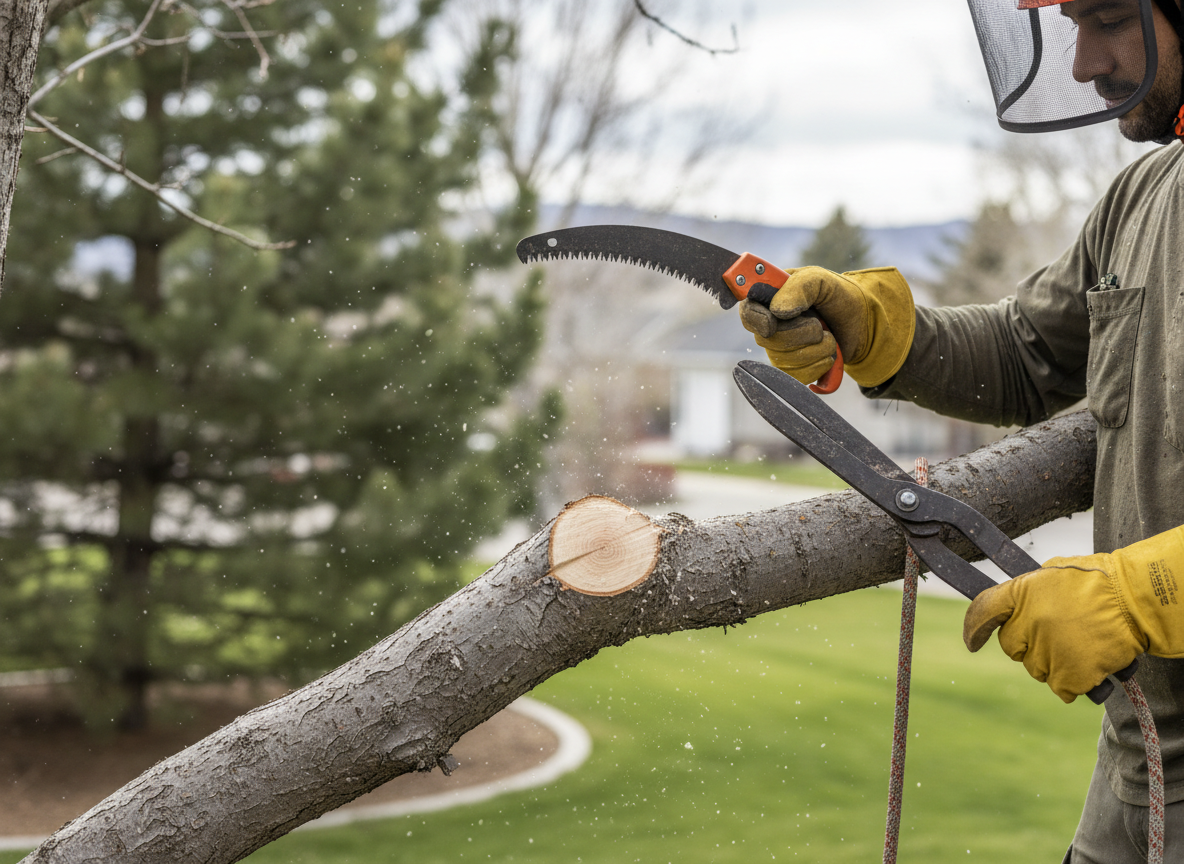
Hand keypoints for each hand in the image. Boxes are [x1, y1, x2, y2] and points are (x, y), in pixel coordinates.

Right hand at [738, 266, 915, 387]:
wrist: (862, 324)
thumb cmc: (838, 297)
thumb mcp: (821, 280)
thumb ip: (800, 286)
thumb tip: (777, 310)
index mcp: (769, 300)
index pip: (747, 312)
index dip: (756, 319)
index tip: (772, 322)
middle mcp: (769, 327)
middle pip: (769, 340)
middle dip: (802, 333)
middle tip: (820, 323)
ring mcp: (779, 352)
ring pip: (785, 360)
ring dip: (816, 349)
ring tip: (829, 336)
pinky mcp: (793, 371)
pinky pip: (797, 377)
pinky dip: (819, 366)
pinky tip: (828, 354)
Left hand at [963, 525, 1183, 701]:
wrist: (1136, 599)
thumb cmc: (1099, 581)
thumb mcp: (1053, 572)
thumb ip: (1029, 591)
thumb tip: (1016, 606)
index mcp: (1021, 593)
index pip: (983, 610)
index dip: (975, 627)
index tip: (973, 640)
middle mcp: (1028, 623)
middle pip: (1012, 646)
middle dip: (1028, 643)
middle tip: (1057, 632)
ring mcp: (1047, 651)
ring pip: (1037, 668)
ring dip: (1053, 662)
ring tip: (1081, 643)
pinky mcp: (1069, 675)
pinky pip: (1062, 687)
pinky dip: (1075, 680)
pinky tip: (1091, 663)